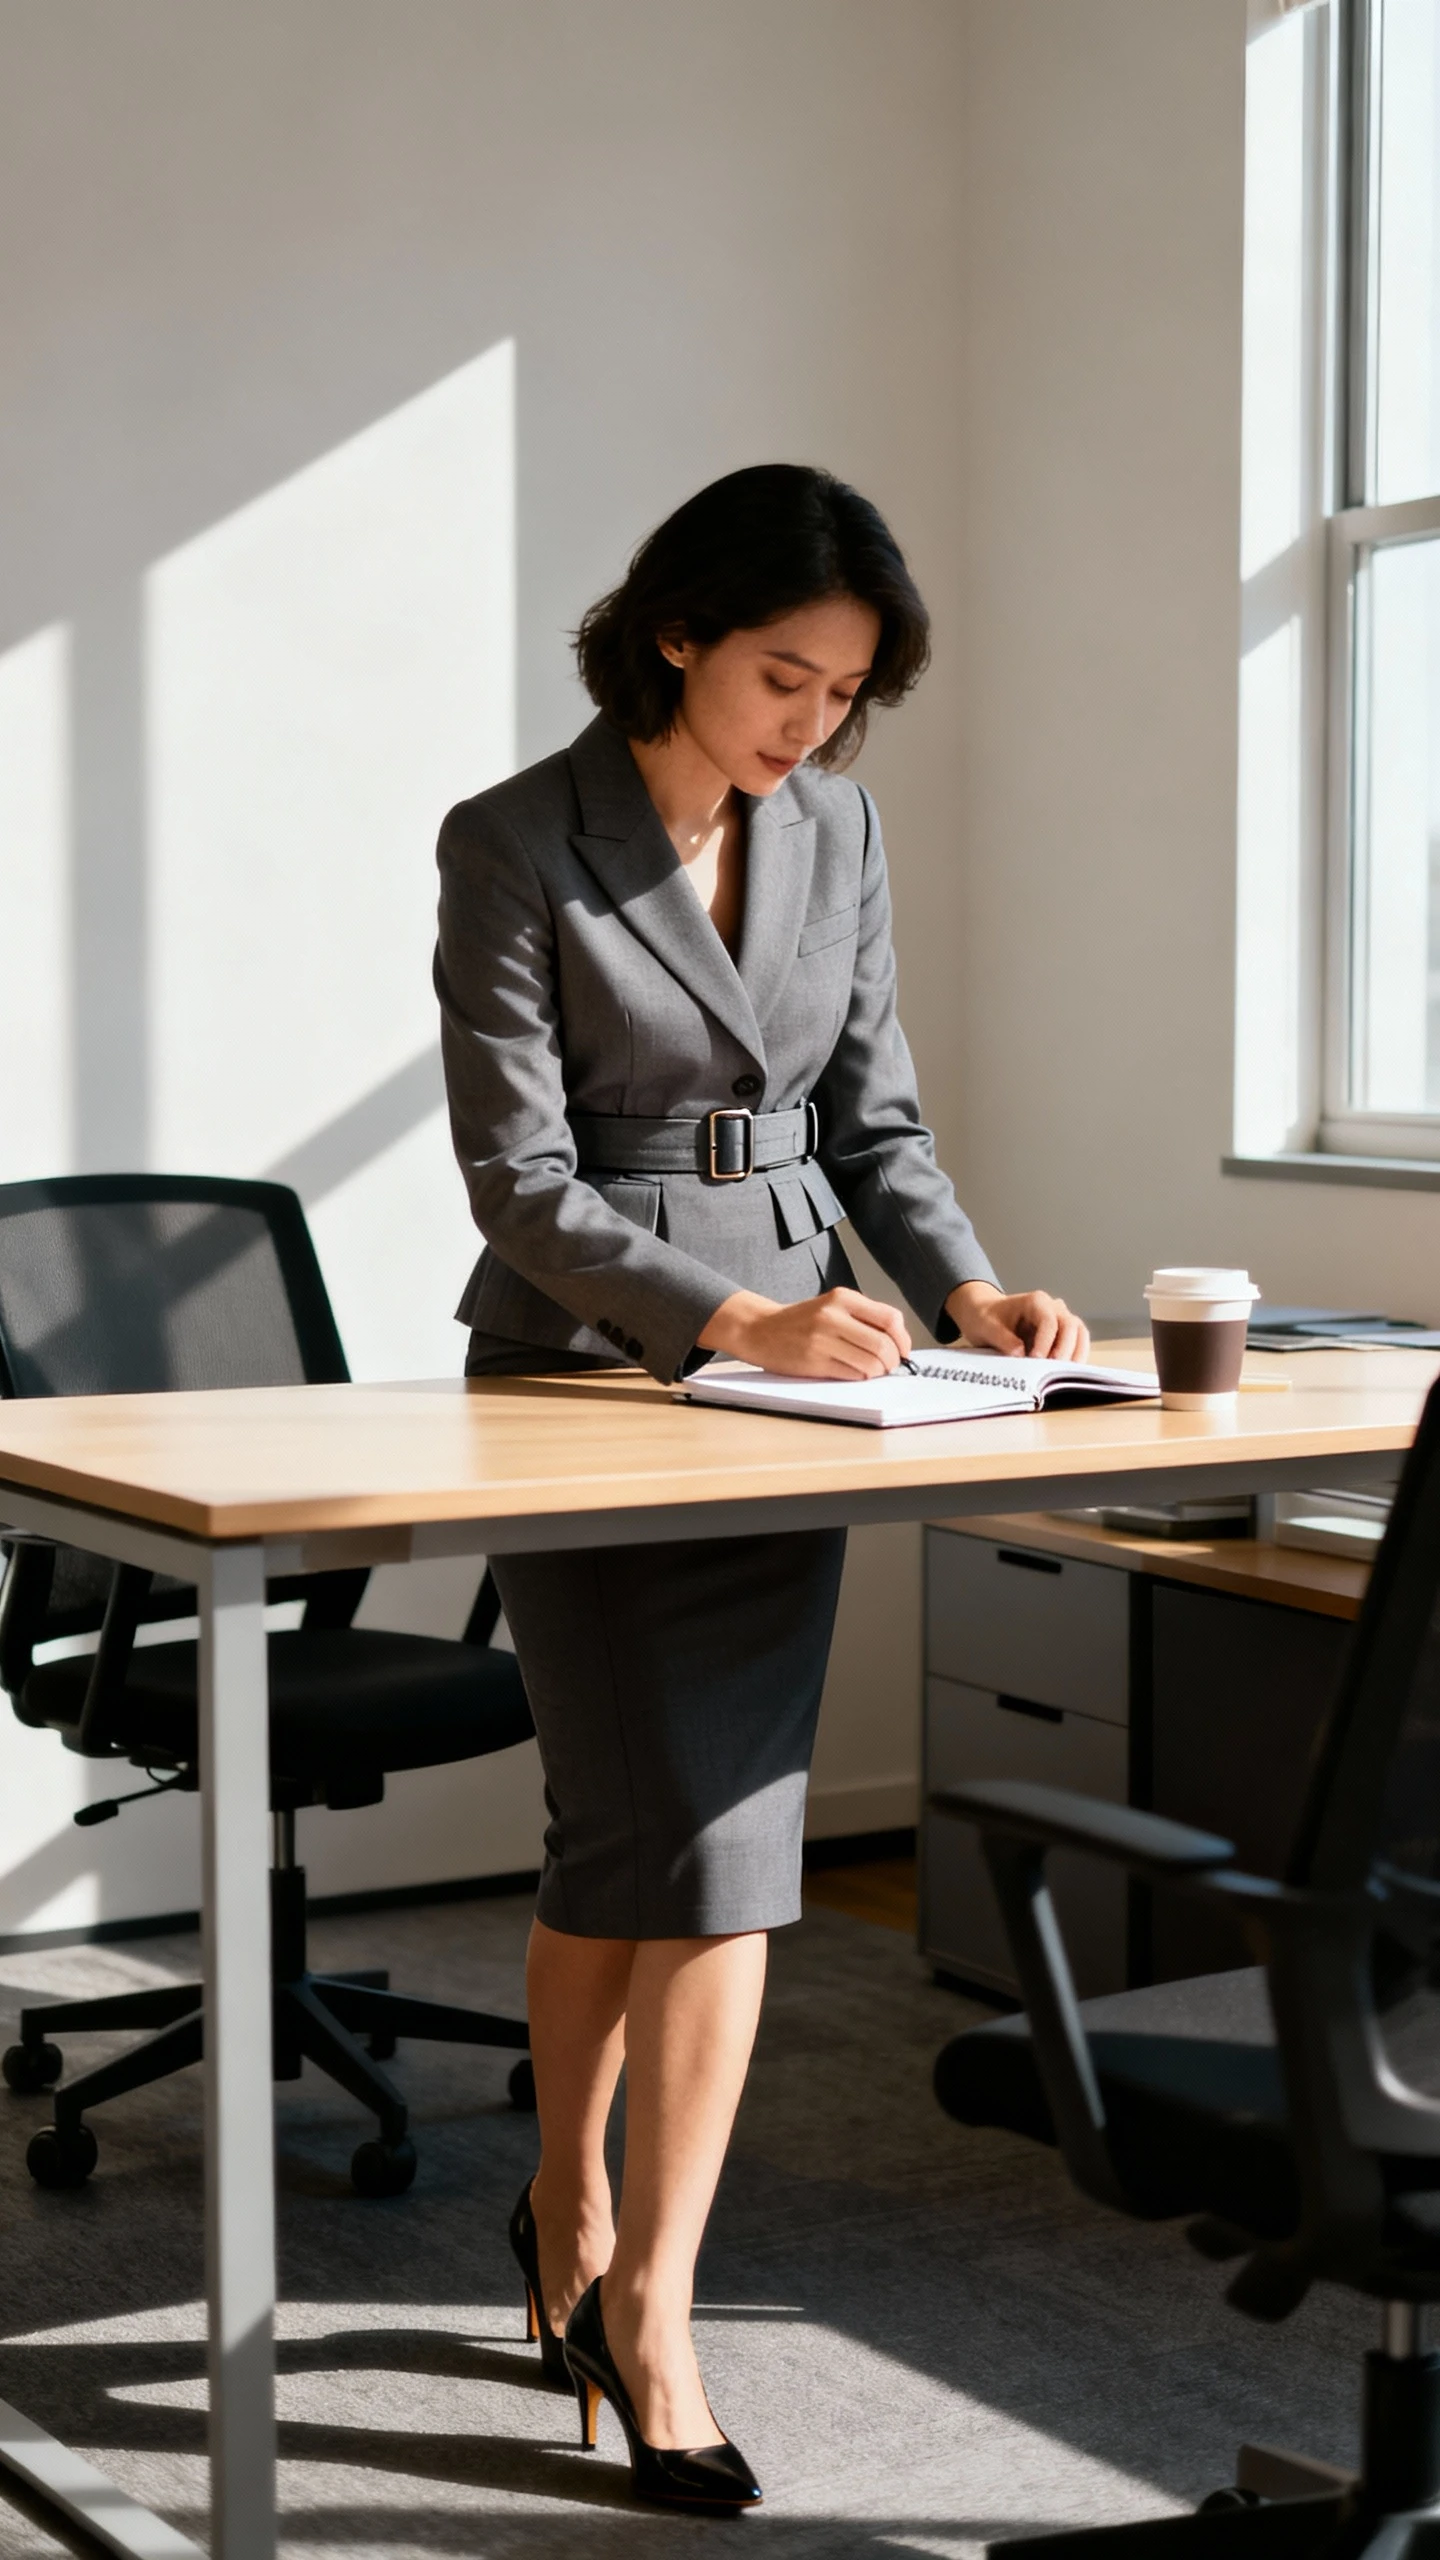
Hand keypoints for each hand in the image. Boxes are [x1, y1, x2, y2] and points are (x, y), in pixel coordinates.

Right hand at [697, 1286, 913, 1379]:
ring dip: (877, 1372)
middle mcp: (833, 1316)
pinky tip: (855, 1373)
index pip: (890, 1318)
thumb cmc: (801, 1321)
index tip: (903, 1350)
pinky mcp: (814, 1361)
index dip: (903, 1339)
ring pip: (871, 1363)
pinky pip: (852, 1374)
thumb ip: (862, 1318)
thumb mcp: (832, 1306)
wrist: (760, 1329)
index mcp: (842, 1297)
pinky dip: (861, 1377)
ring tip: (871, 1370)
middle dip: (893, 1361)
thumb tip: (898, 1342)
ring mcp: (822, 1339)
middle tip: (889, 1366)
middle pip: (883, 1345)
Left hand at [946, 1280, 1088, 1362]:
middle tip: (1052, 1372)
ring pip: (1080, 1334)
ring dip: (1075, 1355)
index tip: (1036, 1360)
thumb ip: (1002, 1339)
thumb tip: (1020, 1354)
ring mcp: (1061, 1320)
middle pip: (1071, 1326)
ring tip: (1062, 1375)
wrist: (986, 1315)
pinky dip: (1074, 1358)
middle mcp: (1053, 1307)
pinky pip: (1077, 1344)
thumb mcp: (986, 1327)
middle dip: (1065, 1350)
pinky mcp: (1062, 1334)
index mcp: (1036, 1301)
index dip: (1046, 1342)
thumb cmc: (986, 1317)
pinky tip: (1063, 1373)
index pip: (1049, 1321)